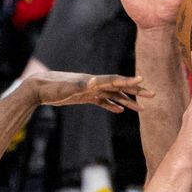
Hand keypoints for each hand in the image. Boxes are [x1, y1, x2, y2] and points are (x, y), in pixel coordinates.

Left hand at [32, 71, 150, 111]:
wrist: (39, 87)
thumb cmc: (52, 87)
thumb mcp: (67, 88)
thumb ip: (81, 85)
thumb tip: (93, 81)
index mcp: (93, 81)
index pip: (114, 80)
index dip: (128, 81)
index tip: (143, 81)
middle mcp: (95, 84)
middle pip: (119, 87)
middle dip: (136, 91)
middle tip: (152, 95)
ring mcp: (91, 90)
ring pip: (114, 96)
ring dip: (128, 101)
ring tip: (141, 108)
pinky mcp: (85, 97)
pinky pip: (103, 102)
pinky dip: (112, 105)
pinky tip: (120, 110)